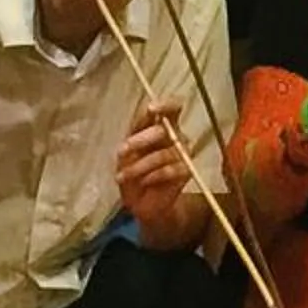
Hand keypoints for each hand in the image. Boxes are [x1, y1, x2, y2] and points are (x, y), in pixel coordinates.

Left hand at [117, 103, 195, 233]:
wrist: (141, 203)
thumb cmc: (133, 171)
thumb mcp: (128, 148)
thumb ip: (137, 128)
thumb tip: (147, 108)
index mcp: (163, 126)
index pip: (173, 107)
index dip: (165, 105)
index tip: (151, 109)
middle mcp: (177, 137)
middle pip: (164, 130)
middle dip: (140, 140)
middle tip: (121, 152)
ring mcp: (184, 154)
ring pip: (163, 153)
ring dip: (139, 166)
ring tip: (122, 176)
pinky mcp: (186, 172)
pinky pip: (169, 170)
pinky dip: (152, 177)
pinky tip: (143, 181)